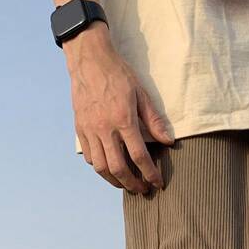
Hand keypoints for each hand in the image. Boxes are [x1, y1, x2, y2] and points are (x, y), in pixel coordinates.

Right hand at [64, 23, 173, 192]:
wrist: (89, 58)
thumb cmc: (118, 73)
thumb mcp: (141, 93)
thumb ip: (154, 120)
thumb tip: (169, 141)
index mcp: (123, 120)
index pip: (139, 156)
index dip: (150, 174)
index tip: (157, 183)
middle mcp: (105, 128)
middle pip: (119, 168)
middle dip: (132, 184)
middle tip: (142, 190)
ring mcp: (90, 129)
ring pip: (101, 167)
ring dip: (115, 181)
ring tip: (126, 184)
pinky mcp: (80, 128)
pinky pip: (89, 156)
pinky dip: (100, 167)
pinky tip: (109, 168)